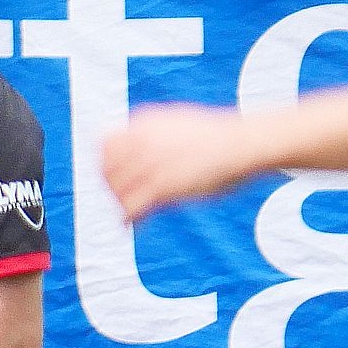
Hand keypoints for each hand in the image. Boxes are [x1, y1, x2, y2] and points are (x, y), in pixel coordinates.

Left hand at [101, 103, 259, 222]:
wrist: (242, 143)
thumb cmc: (219, 136)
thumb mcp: (179, 124)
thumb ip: (155, 134)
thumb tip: (142, 146)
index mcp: (144, 122)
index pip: (105, 144)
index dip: (106, 163)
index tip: (116, 177)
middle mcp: (142, 141)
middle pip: (106, 169)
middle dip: (111, 186)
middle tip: (121, 199)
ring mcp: (151, 163)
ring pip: (116, 190)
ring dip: (120, 203)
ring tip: (129, 214)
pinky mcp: (163, 186)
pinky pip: (132, 207)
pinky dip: (129, 219)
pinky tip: (133, 225)